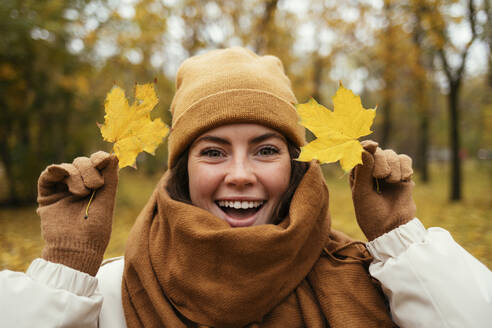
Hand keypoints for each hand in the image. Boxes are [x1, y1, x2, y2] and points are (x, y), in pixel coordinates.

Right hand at [37, 151, 117, 275]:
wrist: (77, 248)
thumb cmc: (96, 229)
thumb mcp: (107, 201)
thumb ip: (111, 178)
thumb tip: (114, 155)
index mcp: (96, 186)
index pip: (97, 163)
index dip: (99, 158)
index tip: (104, 159)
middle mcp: (80, 185)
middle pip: (82, 162)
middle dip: (90, 170)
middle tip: (95, 186)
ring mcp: (63, 189)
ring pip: (68, 167)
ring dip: (76, 175)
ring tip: (82, 192)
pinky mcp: (47, 195)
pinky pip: (47, 175)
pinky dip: (55, 170)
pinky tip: (60, 172)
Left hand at [350, 140, 415, 240]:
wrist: (393, 229)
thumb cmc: (371, 214)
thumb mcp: (362, 192)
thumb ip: (364, 169)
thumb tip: (369, 145)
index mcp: (357, 174)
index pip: (360, 152)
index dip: (366, 147)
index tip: (372, 146)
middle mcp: (372, 171)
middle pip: (378, 151)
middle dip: (381, 162)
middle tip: (380, 177)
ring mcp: (388, 172)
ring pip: (392, 154)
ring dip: (393, 167)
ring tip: (392, 183)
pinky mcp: (403, 176)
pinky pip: (405, 160)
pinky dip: (405, 168)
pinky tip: (402, 180)